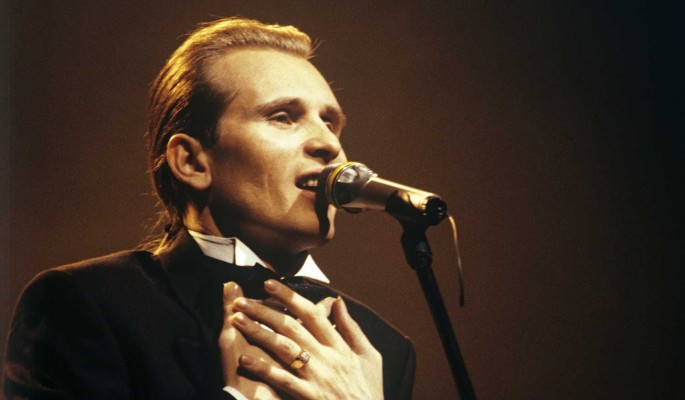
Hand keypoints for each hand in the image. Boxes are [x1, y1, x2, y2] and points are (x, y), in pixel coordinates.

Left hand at [230, 280, 383, 399]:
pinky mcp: (309, 396)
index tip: (269, 283)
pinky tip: (245, 358)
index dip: (289, 296)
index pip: (311, 313)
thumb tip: (338, 302)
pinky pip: (282, 379)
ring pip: (284, 348)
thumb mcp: (369, 356)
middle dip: (264, 310)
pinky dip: (263, 368)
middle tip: (241, 300)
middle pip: (292, 326)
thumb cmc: (369, 391)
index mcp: (340, 345)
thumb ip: (352, 328)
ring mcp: (317, 377)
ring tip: (237, 320)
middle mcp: (327, 357)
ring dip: (258, 332)